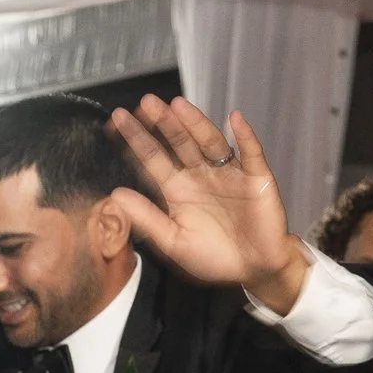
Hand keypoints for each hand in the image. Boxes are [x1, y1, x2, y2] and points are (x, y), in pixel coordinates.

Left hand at [107, 96, 309, 309]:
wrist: (254, 269)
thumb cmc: (213, 256)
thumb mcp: (174, 242)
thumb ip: (147, 218)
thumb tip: (115, 196)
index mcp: (178, 190)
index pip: (153, 160)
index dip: (137, 141)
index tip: (118, 121)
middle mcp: (201, 175)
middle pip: (179, 144)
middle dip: (163, 124)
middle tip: (146, 103)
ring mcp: (229, 173)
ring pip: (210, 142)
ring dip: (195, 124)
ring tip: (178, 105)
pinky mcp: (257, 177)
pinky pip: (251, 153)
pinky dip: (245, 136)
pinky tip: (235, 119)